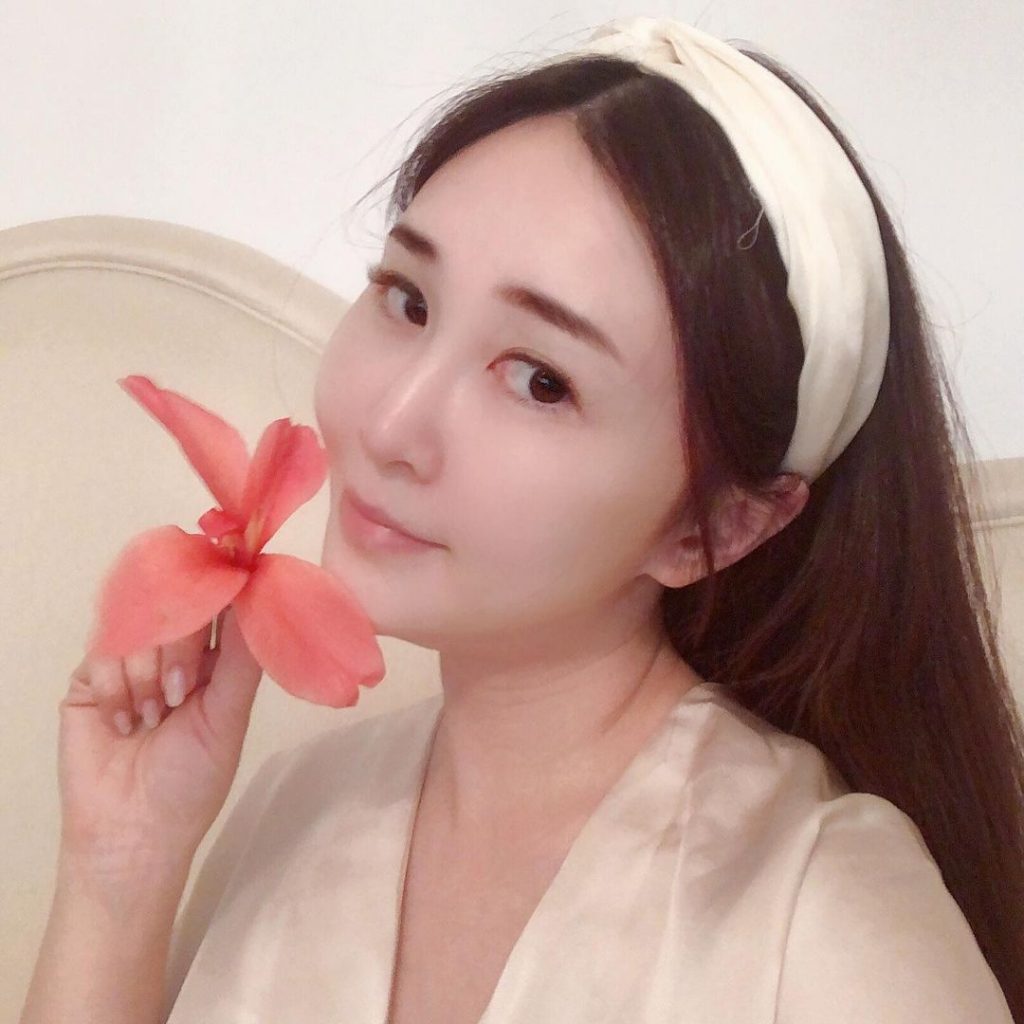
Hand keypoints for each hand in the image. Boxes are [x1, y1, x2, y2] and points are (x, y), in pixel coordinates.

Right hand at [57, 607, 262, 876]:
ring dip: (146, 674)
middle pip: (177, 608)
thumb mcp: (229, 718)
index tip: (224, 588)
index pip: (220, 606)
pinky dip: (115, 687)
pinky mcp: (91, 678)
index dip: (221, 596)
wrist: (134, 832)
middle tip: (179, 693)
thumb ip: (242, 659)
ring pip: (137, 627)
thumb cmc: (192, 781)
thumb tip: (258, 600)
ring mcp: (131, 663)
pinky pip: (101, 652)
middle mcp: (174, 654)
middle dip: (180, 647)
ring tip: (152, 720)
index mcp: (215, 660)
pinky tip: (123, 724)